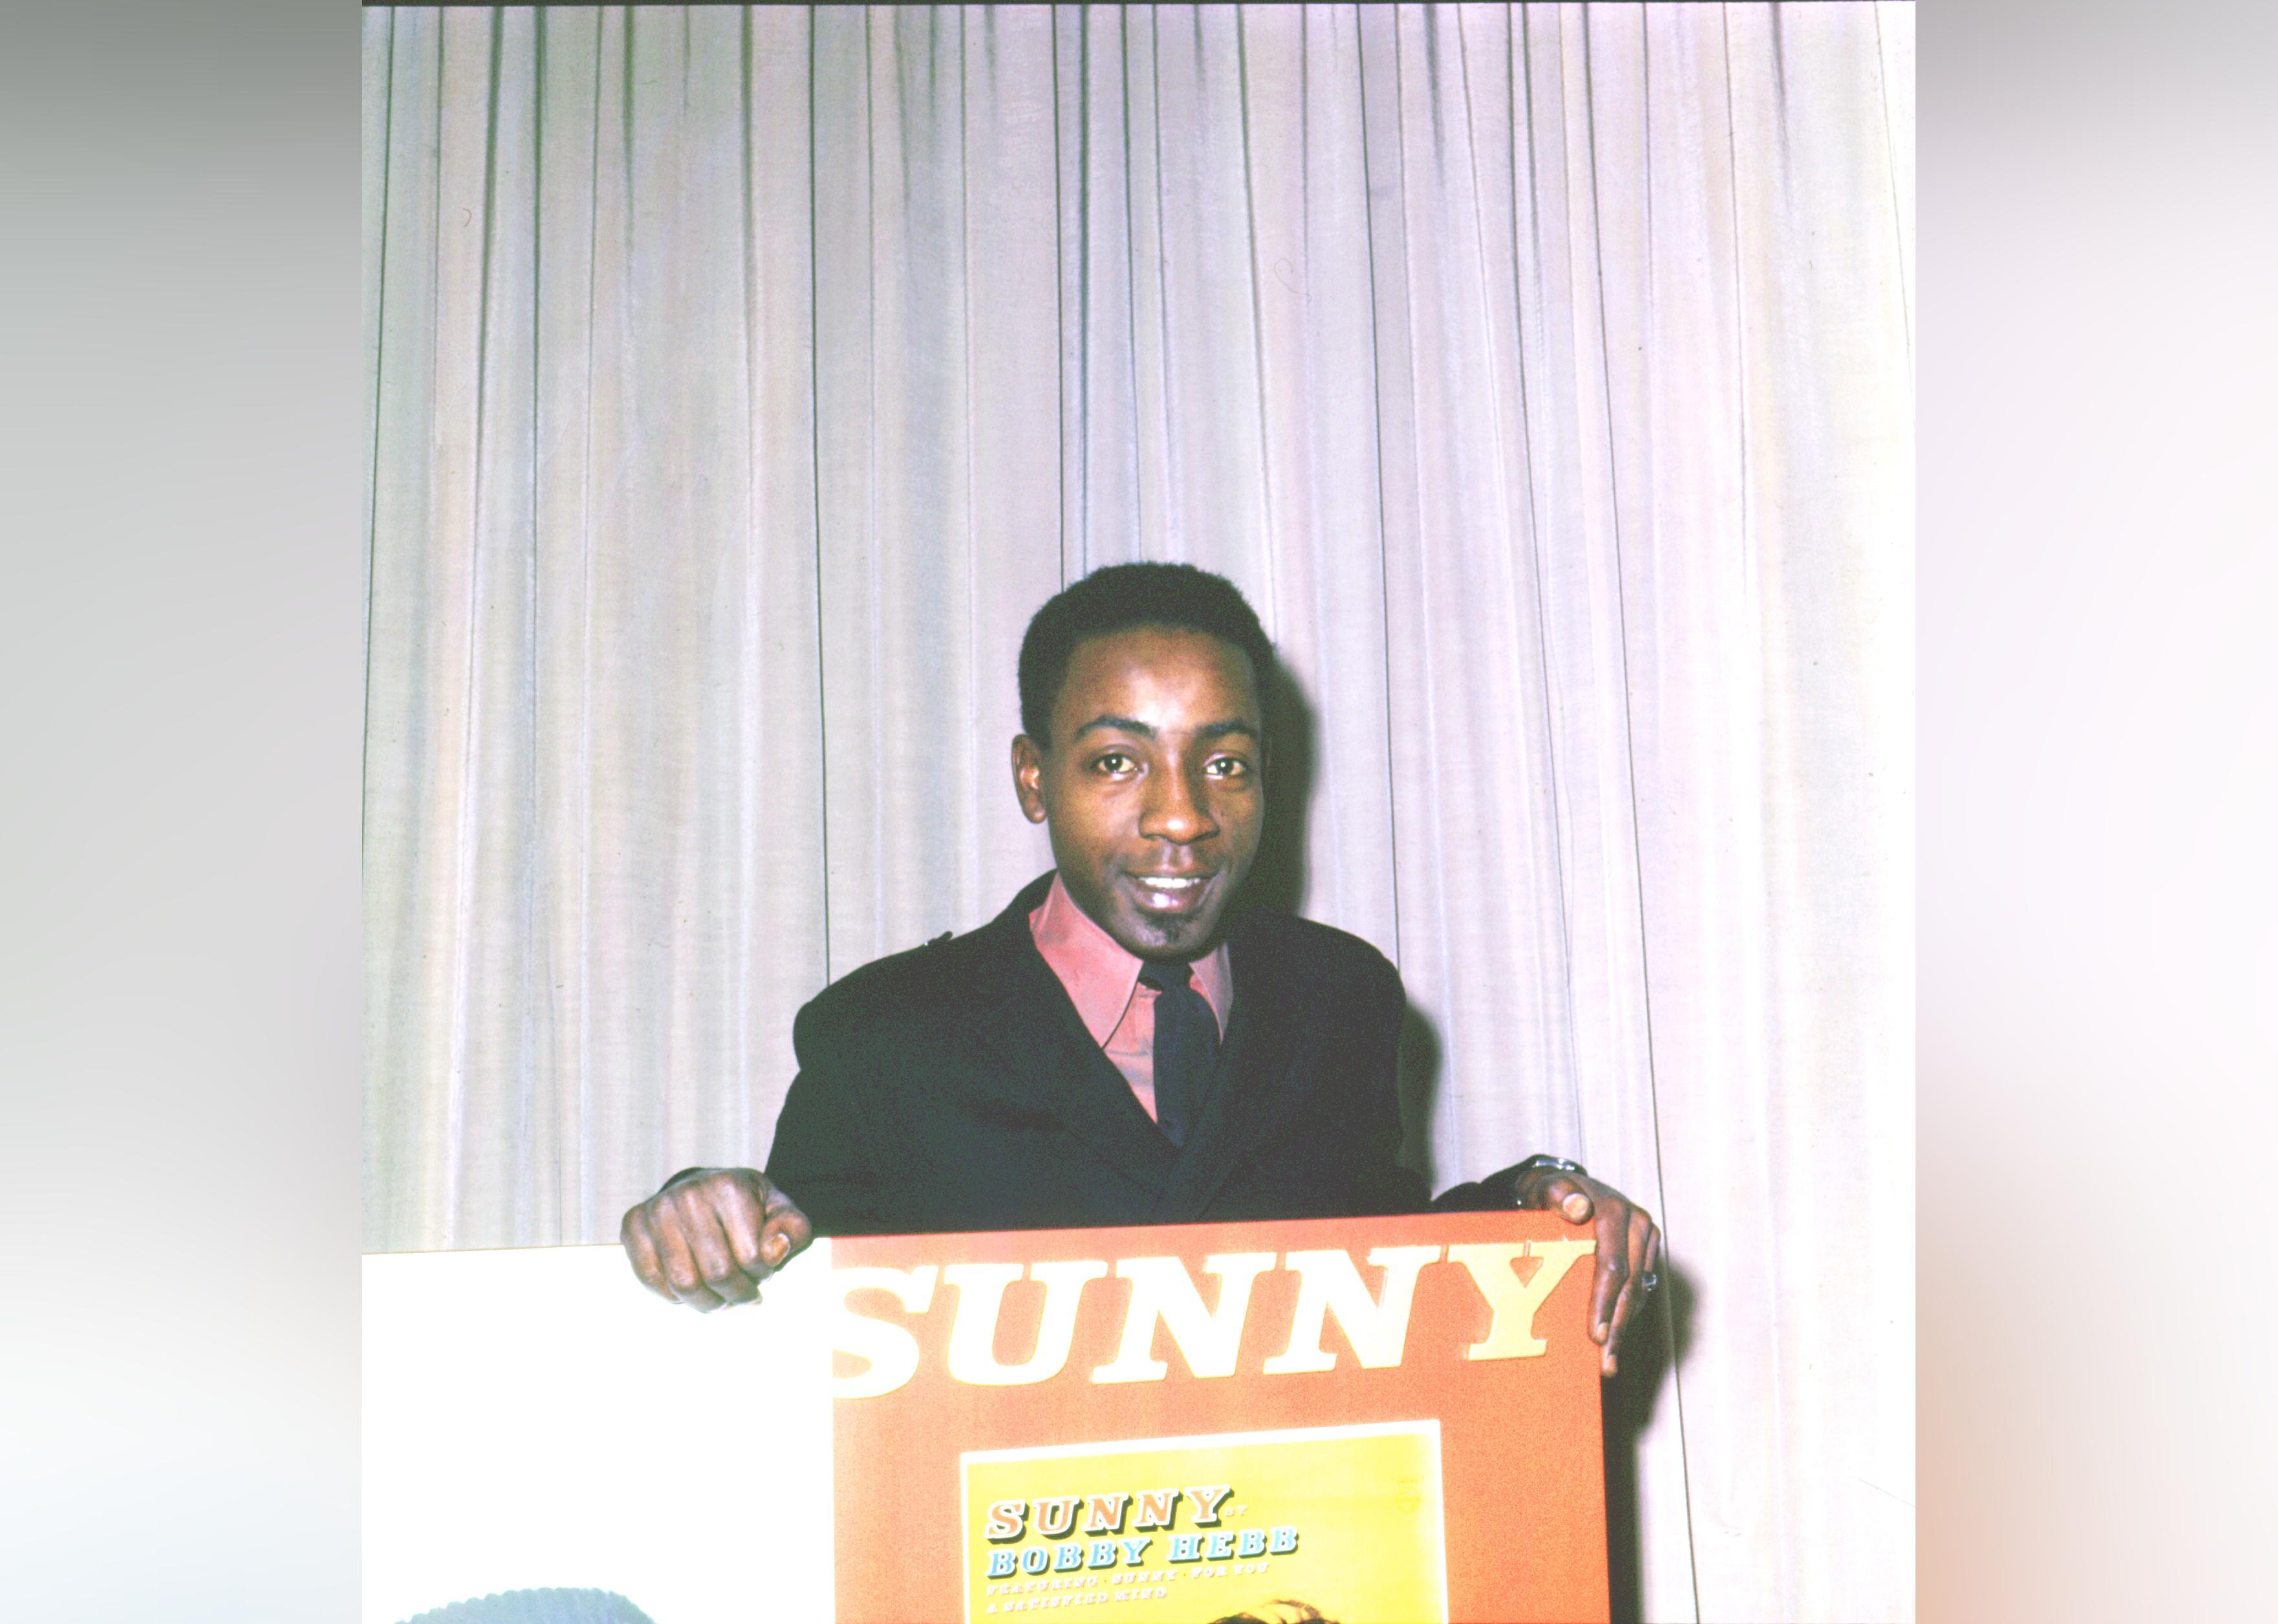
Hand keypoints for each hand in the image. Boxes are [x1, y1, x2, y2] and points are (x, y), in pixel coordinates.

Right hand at [620, 1167, 813, 1311]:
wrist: (705, 1188)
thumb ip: (792, 1230)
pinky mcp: (632, 1224)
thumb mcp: (781, 1212)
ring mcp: (656, 1208)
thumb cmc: (748, 1207)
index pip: (751, 1257)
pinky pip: (649, 1278)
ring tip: (720, 1300)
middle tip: (744, 1296)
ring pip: (682, 1282)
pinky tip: (690, 1290)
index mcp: (729, 1187)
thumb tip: (773, 1252)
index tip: (763, 1271)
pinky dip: (672, 1296)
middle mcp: (688, 1193)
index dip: (762, 1274)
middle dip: (736, 1295)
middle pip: (716, 1273)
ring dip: (706, 1303)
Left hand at [1514, 1167, 1661, 1377]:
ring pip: (1640, 1291)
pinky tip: (1614, 1337)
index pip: (1612, 1264)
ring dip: (1625, 1326)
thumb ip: (1558, 1195)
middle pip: (1631, 1284)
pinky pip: (1641, 1288)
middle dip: (1618, 1324)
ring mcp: (1645, 1238)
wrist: (1565, 1187)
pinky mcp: (1646, 1251)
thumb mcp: (1545, 1188)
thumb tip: (1578, 1207)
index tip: (1596, 1333)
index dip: (1605, 1301)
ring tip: (1608, 1360)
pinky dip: (1628, 1314)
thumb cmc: (1550, 1192)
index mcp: (1614, 1211)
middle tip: (1605, 1359)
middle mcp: (1636, 1223)